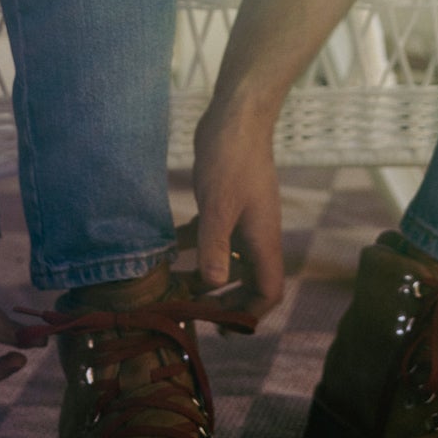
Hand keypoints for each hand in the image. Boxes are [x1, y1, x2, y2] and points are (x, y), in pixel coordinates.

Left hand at [192, 98, 283, 319]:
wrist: (237, 113)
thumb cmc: (232, 158)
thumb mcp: (218, 205)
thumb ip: (215, 247)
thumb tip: (214, 287)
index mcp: (262, 238)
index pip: (269, 290)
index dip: (251, 313)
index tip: (222, 324)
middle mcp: (256, 232)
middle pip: (250, 280)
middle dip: (226, 301)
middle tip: (195, 312)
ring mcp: (242, 216)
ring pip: (229, 258)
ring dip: (207, 276)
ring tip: (178, 288)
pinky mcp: (226, 202)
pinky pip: (214, 235)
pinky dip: (195, 246)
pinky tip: (168, 249)